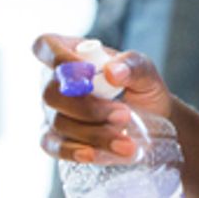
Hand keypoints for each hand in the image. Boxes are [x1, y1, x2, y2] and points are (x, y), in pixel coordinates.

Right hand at [35, 34, 177, 163]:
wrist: (152, 122)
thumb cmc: (142, 88)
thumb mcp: (145, 71)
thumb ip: (132, 65)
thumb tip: (111, 72)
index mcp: (74, 54)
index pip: (46, 44)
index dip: (57, 56)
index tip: (87, 72)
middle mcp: (56, 81)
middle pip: (51, 92)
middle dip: (88, 107)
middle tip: (124, 114)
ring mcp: (53, 111)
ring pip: (58, 122)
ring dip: (93, 132)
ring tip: (125, 140)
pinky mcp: (56, 138)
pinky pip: (53, 145)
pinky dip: (73, 150)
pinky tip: (93, 154)